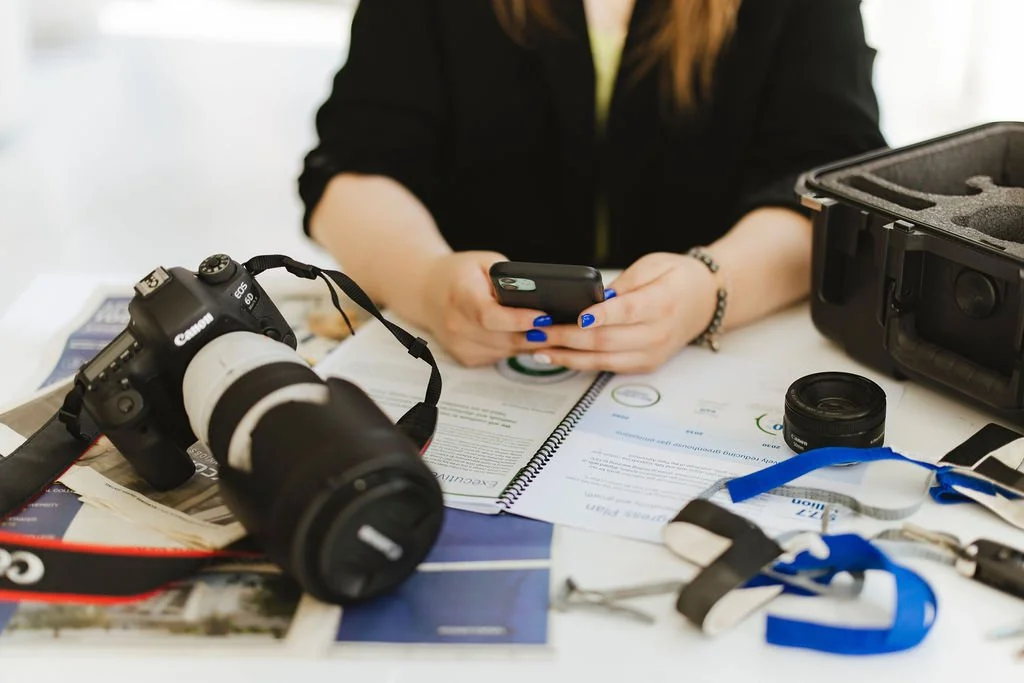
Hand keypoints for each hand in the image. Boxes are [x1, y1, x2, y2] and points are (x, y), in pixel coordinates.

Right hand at [418, 251, 553, 365]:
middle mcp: (457, 326)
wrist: (426, 291)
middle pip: (504, 338)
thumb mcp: (485, 262)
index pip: (490, 316)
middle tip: (567, 328)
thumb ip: (510, 278)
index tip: (545, 316)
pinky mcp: (465, 358)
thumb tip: (541, 295)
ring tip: (557, 332)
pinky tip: (531, 337)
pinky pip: (500, 356)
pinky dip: (516, 348)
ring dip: (532, 344)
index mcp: (460, 297)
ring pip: (507, 351)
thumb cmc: (460, 273)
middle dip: (538, 334)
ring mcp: (460, 345)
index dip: (519, 319)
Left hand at [533, 252, 718, 372]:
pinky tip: (556, 355)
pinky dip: (579, 363)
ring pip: (603, 359)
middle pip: (607, 339)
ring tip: (537, 348)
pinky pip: (607, 367)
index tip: (576, 315)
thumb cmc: (676, 278)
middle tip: (538, 330)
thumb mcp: (653, 265)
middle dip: (567, 336)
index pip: (627, 311)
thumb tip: (592, 299)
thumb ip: (624, 283)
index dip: (600, 315)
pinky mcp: (644, 365)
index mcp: (662, 303)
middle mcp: (657, 334)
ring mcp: (651, 354)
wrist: (705, 301)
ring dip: (566, 356)